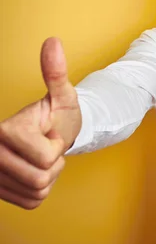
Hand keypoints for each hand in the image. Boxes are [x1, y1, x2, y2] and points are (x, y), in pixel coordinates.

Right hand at [0, 37, 81, 208]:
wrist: (50, 134)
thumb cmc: (57, 115)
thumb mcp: (63, 95)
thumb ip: (56, 72)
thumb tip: (53, 42)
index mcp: (3, 131)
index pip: (45, 158)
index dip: (55, 147)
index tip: (47, 134)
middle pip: (40, 178)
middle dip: (53, 164)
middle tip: (46, 148)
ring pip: (37, 191)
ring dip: (48, 177)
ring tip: (41, 158)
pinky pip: (33, 201)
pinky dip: (42, 189)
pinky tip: (35, 170)